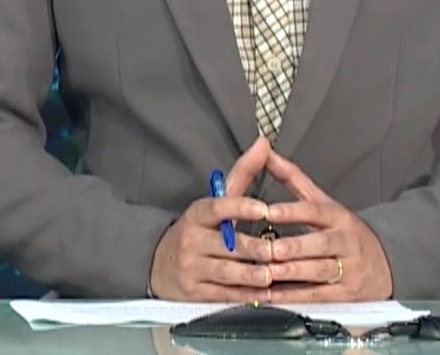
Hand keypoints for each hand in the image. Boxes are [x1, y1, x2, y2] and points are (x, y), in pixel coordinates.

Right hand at [149, 136, 276, 300]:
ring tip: (275, 273)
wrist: (158, 264)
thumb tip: (263, 144)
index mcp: (198, 214)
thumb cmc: (197, 231)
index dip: (242, 207)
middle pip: (230, 245)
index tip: (264, 208)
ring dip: (256, 275)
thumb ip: (243, 174)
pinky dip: (248, 295)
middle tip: (281, 251)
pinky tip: (265, 293)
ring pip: (230, 272)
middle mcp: (193, 240)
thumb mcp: (214, 202)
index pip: (219, 208)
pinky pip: (226, 294)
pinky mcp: (195, 292)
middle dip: (258, 250)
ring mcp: (192, 268)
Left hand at [257, 148, 393, 301]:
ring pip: (320, 272)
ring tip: (268, 273)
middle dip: (294, 247)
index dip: (293, 211)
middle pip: (320, 244)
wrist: (386, 264)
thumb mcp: (324, 203)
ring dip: (293, 274)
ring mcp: (348, 270)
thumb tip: (266, 152)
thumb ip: (293, 179)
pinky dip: (293, 298)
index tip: (269, 211)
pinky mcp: (346, 295)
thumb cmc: (344, 231)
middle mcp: (345, 242)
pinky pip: (317, 296)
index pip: (316, 211)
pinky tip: (272, 295)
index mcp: (338, 217)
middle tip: (269, 249)